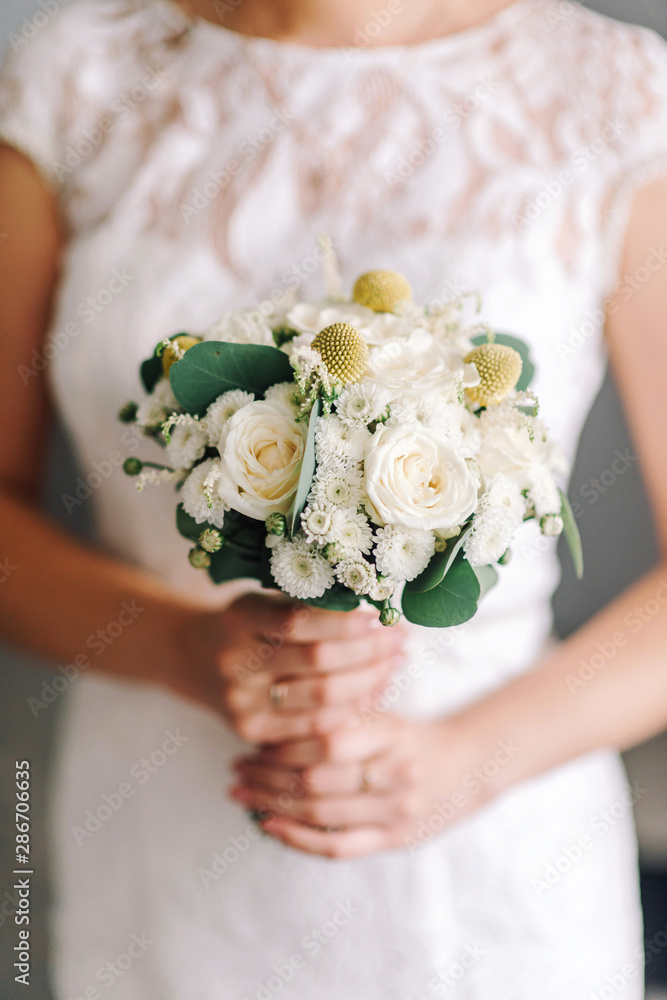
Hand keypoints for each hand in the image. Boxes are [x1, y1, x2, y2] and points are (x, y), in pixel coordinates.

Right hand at [175, 593, 405, 744]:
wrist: (196, 658)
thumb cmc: (249, 624)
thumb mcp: (267, 601)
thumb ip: (311, 606)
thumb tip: (379, 615)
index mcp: (240, 618)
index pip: (300, 621)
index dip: (346, 622)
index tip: (380, 617)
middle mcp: (235, 661)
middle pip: (318, 661)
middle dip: (369, 652)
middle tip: (400, 641)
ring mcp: (242, 701)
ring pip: (323, 698)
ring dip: (369, 681)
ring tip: (394, 664)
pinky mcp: (251, 732)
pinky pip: (315, 726)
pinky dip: (351, 710)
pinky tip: (373, 692)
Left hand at [228, 713, 489, 857]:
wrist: (467, 766)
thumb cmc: (411, 735)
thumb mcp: (383, 712)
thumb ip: (341, 713)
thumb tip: (278, 710)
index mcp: (394, 734)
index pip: (328, 741)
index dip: (285, 744)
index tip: (254, 741)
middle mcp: (397, 775)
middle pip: (318, 780)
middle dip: (268, 776)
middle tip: (236, 768)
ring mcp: (397, 813)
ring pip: (322, 815)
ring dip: (272, 805)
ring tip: (241, 794)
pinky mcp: (394, 841)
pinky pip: (338, 847)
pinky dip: (298, 839)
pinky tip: (269, 825)